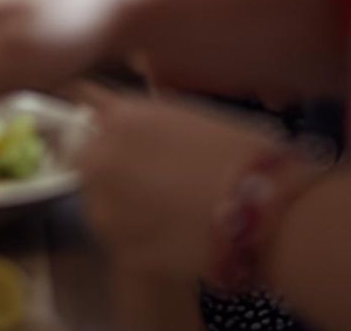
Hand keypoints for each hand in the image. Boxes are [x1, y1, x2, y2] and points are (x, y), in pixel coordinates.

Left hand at [75, 90, 298, 282]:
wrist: (271, 213)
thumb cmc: (243, 155)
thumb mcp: (185, 115)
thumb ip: (139, 116)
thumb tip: (113, 113)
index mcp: (118, 117)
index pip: (80, 101)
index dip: (93, 114)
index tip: (97, 121)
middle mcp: (100, 158)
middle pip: (84, 156)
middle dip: (105, 162)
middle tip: (144, 177)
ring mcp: (106, 207)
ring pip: (97, 201)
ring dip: (118, 202)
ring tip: (163, 209)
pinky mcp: (122, 249)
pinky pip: (119, 237)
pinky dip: (137, 235)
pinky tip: (170, 234)